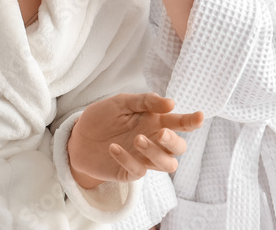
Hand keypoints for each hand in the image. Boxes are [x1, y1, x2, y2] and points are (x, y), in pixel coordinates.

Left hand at [68, 92, 202, 185]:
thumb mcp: (121, 102)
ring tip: (138, 139)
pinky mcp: (128, 172)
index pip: (179, 123)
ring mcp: (143, 159)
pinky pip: (139, 172)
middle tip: (161, 131)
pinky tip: (113, 147)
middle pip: (179, 148)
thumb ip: (145, 101)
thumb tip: (171, 103)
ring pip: (166, 165)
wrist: (77, 136)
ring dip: (156, 153)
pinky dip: (128, 159)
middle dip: (174, 141)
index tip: (198, 116)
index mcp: (155, 121)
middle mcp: (153, 141)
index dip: (191, 121)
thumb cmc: (102, 117)